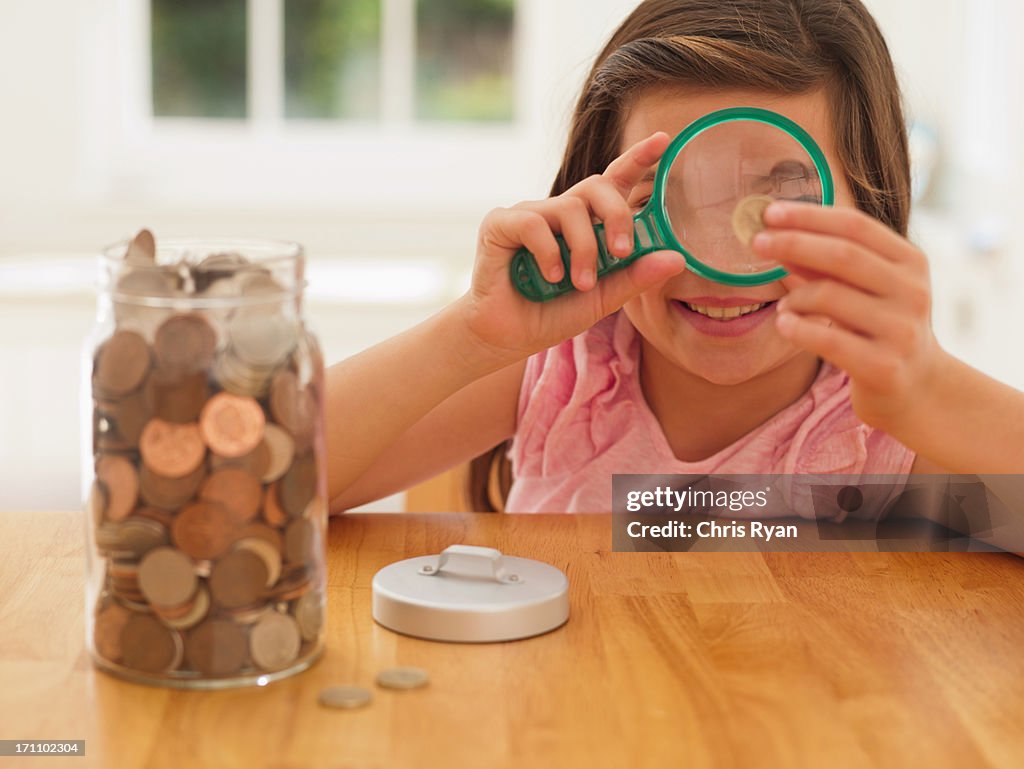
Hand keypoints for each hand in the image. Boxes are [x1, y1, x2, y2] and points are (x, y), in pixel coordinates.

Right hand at [455, 132, 686, 369]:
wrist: (506, 338)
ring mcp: (528, 214)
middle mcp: (557, 212)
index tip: (664, 141)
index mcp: (585, 224)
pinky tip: (551, 277)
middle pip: (596, 186)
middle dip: (617, 215)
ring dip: (583, 249)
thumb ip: (634, 277)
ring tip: (580, 284)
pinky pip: (532, 222)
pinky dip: (548, 252)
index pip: (614, 182)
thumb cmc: (551, 314)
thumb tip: (677, 258)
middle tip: (622, 252)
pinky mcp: (499, 223)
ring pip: (569, 208)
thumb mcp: (602, 299)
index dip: (637, 159)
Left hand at [752, 202, 948, 432]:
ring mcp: (901, 330)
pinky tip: (783, 324)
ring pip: (830, 296)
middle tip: (756, 242)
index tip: (769, 212)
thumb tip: (776, 234)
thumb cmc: (880, 327)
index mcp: (910, 262)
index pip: (855, 226)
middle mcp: (912, 291)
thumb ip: (825, 265)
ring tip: (784, 307)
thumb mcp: (862, 290)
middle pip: (843, 255)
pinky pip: (828, 339)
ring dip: (794, 297)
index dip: (809, 216)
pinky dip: (797, 328)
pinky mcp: (884, 366)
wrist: (918, 387)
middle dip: (793, 243)